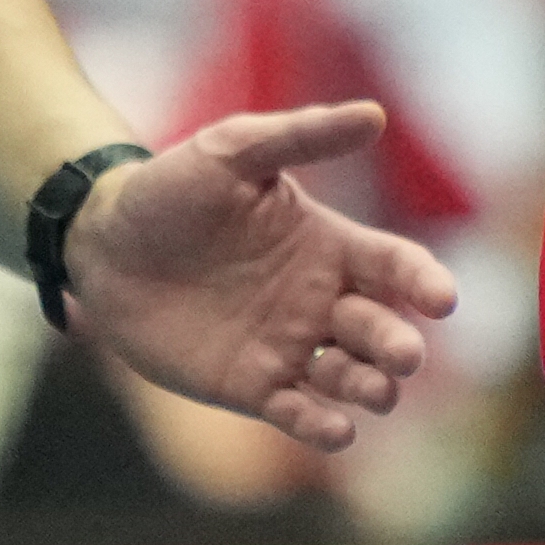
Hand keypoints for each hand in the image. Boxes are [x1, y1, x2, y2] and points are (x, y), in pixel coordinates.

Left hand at [62, 105, 461, 451]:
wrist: (102, 244)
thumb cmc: (170, 188)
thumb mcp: (232, 150)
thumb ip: (302, 136)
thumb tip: (374, 114)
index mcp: (328, 244)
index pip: (392, 265)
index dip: (422, 280)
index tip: (442, 299)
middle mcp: (320, 300)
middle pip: (378, 328)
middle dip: (398, 344)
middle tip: (405, 355)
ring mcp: (288, 347)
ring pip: (349, 377)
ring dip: (369, 387)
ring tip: (376, 392)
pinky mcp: (250, 387)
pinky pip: (297, 412)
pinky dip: (322, 426)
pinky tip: (337, 430)